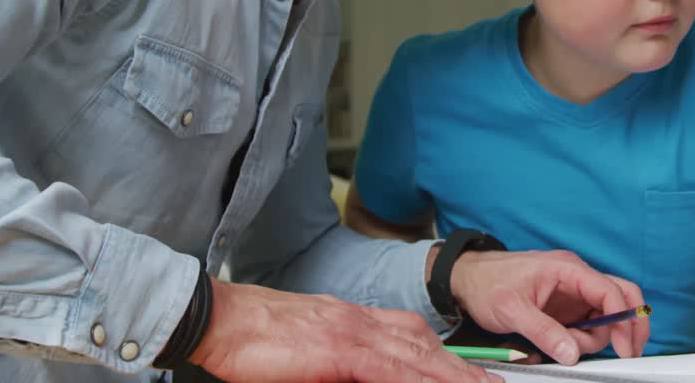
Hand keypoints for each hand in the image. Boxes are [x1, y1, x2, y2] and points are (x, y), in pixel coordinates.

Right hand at [189, 279, 500, 382]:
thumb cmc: (256, 339)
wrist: (220, 319)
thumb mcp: (310, 351)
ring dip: (451, 376)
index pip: (414, 335)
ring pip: (416, 357)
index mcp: (357, 319)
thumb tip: (370, 374)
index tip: (473, 371)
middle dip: (463, 369)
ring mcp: (352, 332)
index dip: (447, 355)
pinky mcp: (338, 349)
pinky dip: (416, 381)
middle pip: (426, 346)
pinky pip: (388, 371)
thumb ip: (343, 363)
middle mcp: (362, 320)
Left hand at [450, 249, 649, 363]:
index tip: (624, 347)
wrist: (466, 278)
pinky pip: (589, 323)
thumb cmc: (487, 283)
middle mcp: (576, 278)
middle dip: (629, 324)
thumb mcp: (512, 310)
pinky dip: (585, 338)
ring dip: (597, 337)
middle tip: (627, 351)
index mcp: (568, 269)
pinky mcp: (566, 306)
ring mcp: (573, 292)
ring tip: (567, 345)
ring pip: (606, 315)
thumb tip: (572, 354)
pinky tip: (566, 344)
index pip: (610, 291)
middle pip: (621, 295)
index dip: (623, 320)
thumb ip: (544, 332)